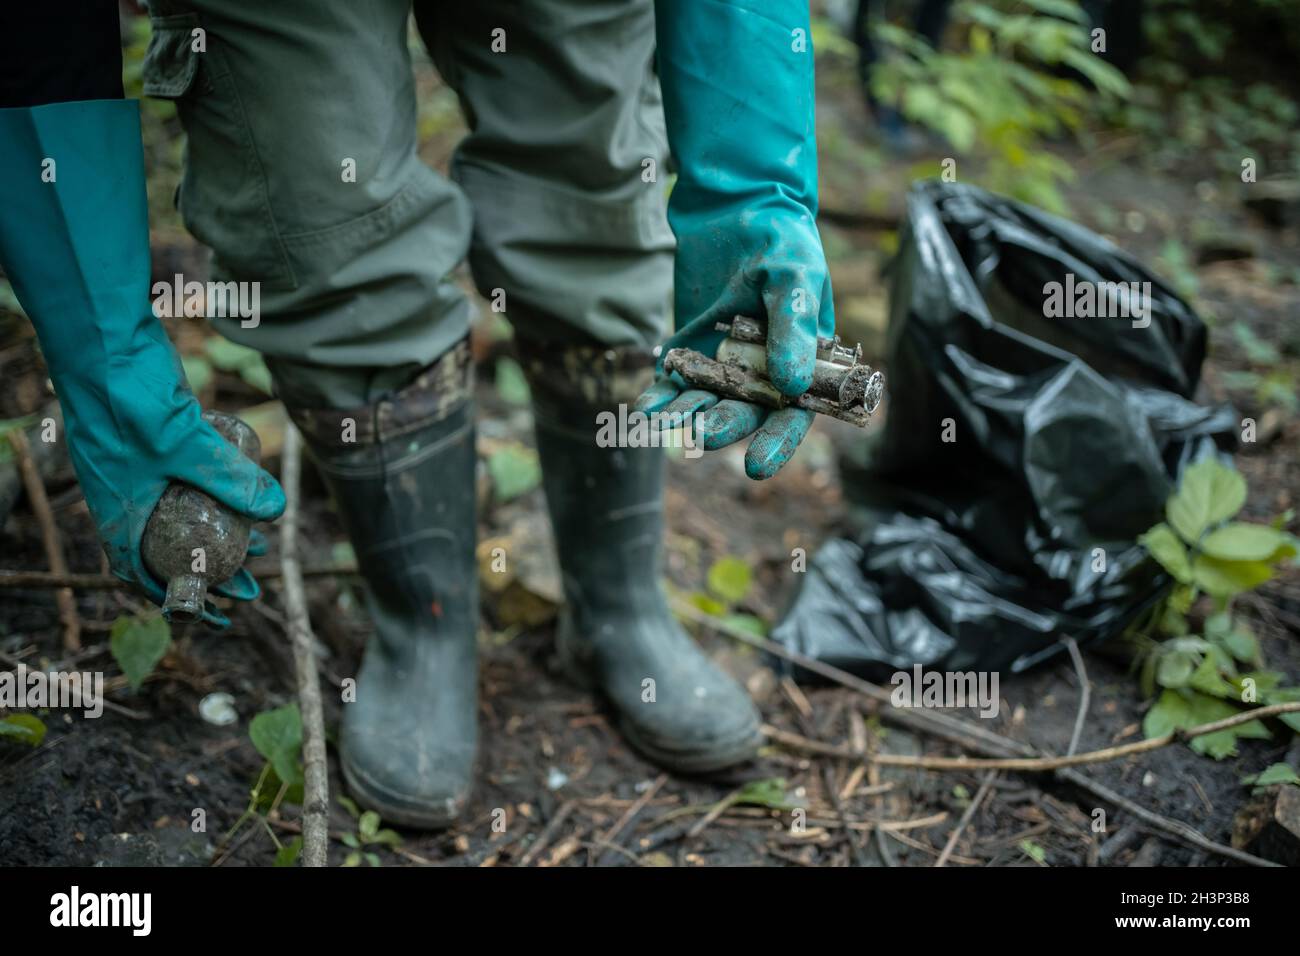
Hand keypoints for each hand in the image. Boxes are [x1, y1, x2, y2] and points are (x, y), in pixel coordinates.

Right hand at [0, 99, 283, 627]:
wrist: (99, 335)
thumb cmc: (126, 394)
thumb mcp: (185, 443)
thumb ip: (229, 477)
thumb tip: (276, 511)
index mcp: (119, 510)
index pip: (145, 574)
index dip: (181, 598)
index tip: (221, 613)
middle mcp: (125, 494)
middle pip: (170, 546)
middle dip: (214, 567)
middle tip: (258, 578)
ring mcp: (137, 467)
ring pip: (179, 512)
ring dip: (216, 530)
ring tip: (259, 538)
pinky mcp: (154, 439)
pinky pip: (183, 479)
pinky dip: (210, 491)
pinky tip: (242, 489)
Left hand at [635, 210, 832, 478]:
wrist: (736, 207)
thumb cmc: (781, 241)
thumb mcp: (793, 278)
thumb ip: (792, 329)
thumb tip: (790, 385)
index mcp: (805, 363)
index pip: (795, 412)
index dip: (778, 441)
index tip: (756, 467)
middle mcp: (765, 372)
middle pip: (746, 413)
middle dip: (725, 428)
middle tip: (702, 437)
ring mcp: (725, 363)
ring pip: (707, 402)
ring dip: (688, 416)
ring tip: (667, 425)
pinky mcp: (690, 350)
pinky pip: (674, 383)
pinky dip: (661, 398)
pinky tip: (645, 409)